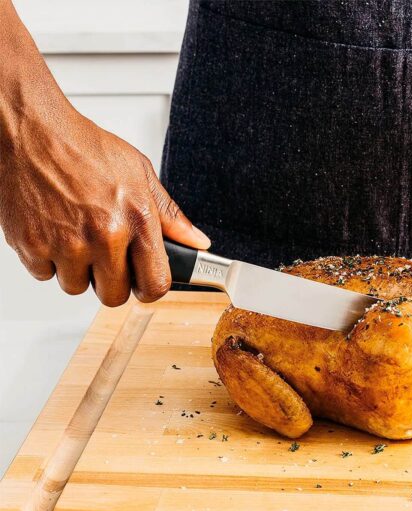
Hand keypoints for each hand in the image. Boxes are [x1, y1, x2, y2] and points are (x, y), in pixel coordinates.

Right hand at [0, 108, 209, 306]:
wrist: (32, 131)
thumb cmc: (86, 149)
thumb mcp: (141, 174)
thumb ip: (171, 216)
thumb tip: (198, 243)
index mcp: (136, 219)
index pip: (155, 284)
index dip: (150, 286)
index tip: (143, 280)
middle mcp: (103, 234)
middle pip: (115, 296)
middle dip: (112, 281)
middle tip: (106, 255)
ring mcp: (66, 243)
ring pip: (77, 287)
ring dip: (78, 270)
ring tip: (78, 237)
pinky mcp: (31, 245)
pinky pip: (45, 275)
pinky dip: (48, 260)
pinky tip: (54, 232)